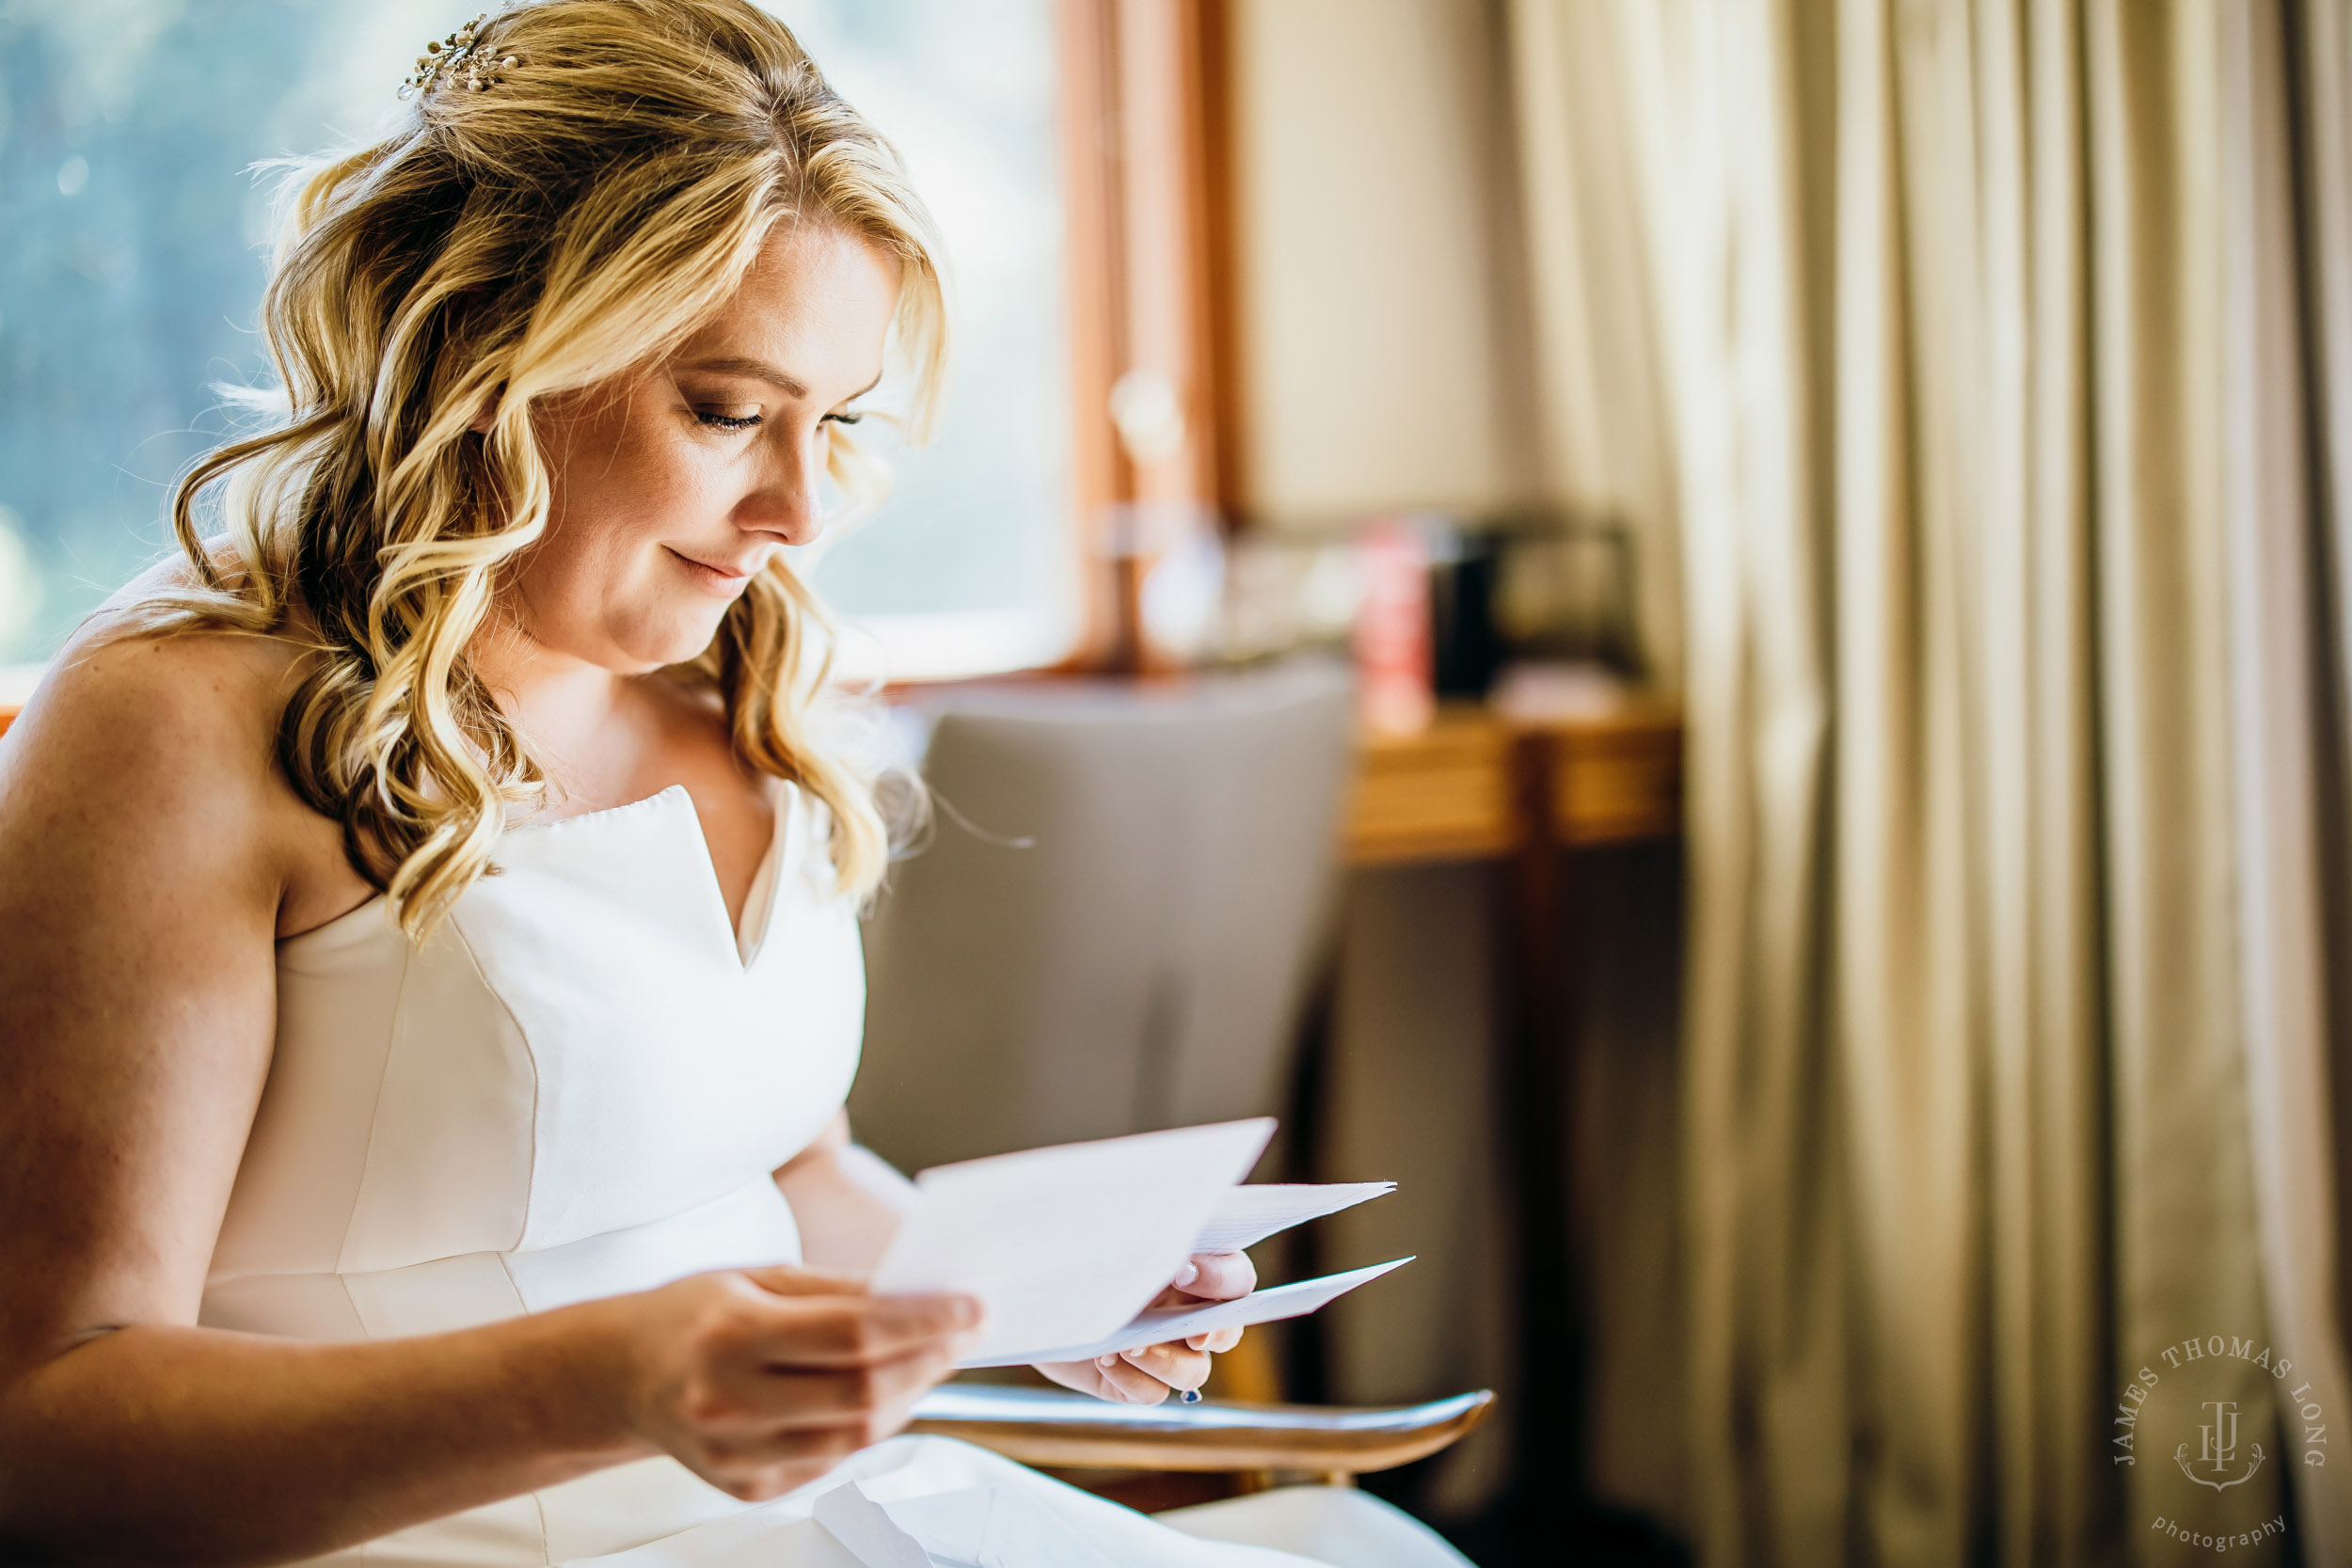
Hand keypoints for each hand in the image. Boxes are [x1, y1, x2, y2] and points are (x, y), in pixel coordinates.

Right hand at [600, 1263, 979, 1501]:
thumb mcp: (759, 1277)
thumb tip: (919, 1294)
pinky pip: (831, 1459)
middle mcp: (729, 1404)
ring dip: (911, 1396)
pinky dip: (871, 1425)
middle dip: (930, 1360)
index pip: (853, 1334)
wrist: (620, 1377)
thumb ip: (838, 1289)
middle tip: (967, 1330)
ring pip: (857, 1437)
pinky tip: (888, 1391)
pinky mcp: (746, 1488)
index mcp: (731, 1337)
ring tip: (937, 1358)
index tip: (972, 1305)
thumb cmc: (694, 1313)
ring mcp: (735, 1456)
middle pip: (863, 1394)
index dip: (923, 1322)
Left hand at [1034, 1251, 1254, 1404]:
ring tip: (1126, 1346)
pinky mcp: (1131, 1383)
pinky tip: (1104, 1359)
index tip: (1184, 1271)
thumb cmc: (1072, 1250)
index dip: (1222, 1280)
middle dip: (1217, 1333)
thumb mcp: (1106, 1232)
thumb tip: (1166, 1229)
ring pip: (1194, 1371)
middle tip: (1194, 1333)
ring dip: (1166, 1360)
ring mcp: (1161, 1351)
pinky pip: (1152, 1394)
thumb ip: (1141, 1232)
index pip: (1235, 1278)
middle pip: (1229, 1330)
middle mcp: (1184, 1313)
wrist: (1025, 1292)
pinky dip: (1133, 1379)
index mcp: (1192, 1269)